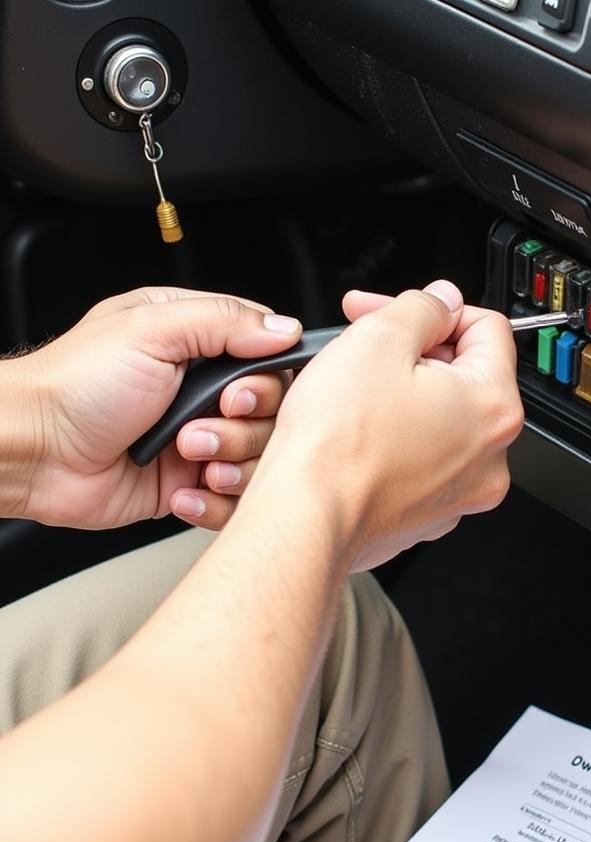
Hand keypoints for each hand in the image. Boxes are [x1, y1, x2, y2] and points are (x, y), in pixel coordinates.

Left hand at [3, 287, 301, 529]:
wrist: (34, 453)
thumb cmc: (75, 387)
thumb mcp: (152, 329)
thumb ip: (226, 321)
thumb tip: (285, 329)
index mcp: (195, 341)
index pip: (268, 355)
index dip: (268, 380)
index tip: (239, 391)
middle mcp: (202, 389)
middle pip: (272, 412)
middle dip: (243, 425)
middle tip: (201, 421)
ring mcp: (200, 437)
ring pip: (259, 457)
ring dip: (227, 461)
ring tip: (185, 454)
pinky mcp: (192, 482)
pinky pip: (234, 498)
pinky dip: (214, 499)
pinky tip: (183, 486)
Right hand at [245, 279, 522, 570]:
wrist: (306, 518)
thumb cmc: (338, 445)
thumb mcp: (379, 339)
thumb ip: (423, 308)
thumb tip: (441, 301)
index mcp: (494, 408)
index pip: (487, 330)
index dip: (438, 308)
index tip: (406, 309)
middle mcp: (490, 457)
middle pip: (465, 376)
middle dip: (417, 351)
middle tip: (369, 343)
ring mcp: (461, 492)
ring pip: (441, 419)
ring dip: (404, 394)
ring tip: (358, 391)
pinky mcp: (428, 514)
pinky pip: (421, 460)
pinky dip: (396, 440)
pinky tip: (360, 433)